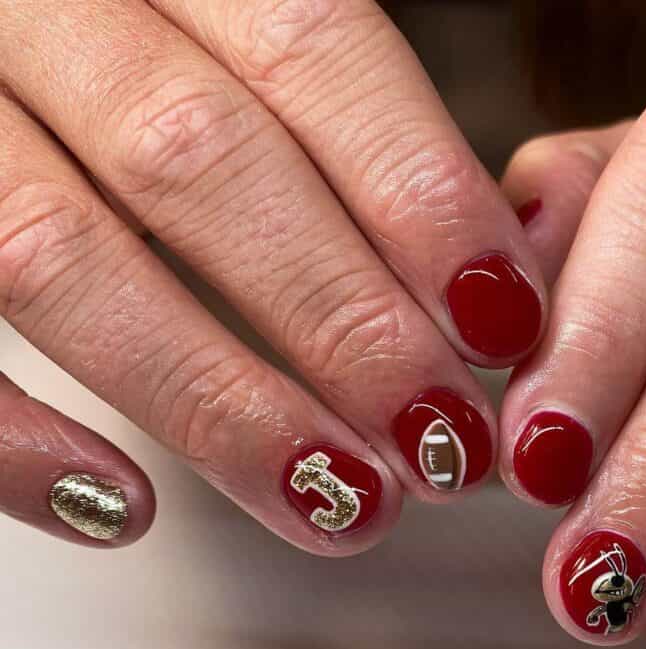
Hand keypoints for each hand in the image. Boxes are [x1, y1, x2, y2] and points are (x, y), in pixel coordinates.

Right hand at [0, 0, 544, 551]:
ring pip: (60, 253)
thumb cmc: (120, 50)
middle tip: (444, 441)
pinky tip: (124, 509)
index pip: (311, 44)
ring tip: (344, 502)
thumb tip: (476, 281)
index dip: (419, 192)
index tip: (502, 321)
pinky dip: (13, 442)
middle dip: (344, 320)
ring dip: (221, 404)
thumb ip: (322, 117)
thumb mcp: (217, 30)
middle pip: (199, 159)